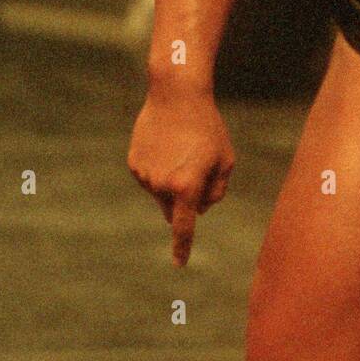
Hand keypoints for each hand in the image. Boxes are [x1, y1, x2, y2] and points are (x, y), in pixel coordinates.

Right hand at [127, 85, 234, 266]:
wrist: (176, 95)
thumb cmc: (208, 127)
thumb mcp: (226, 160)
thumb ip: (216, 191)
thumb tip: (199, 209)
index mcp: (187, 187)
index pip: (184, 227)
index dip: (182, 248)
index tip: (179, 264)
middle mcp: (161, 185)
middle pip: (174, 209)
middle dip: (185, 200)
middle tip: (196, 169)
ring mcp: (144, 175)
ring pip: (160, 193)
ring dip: (172, 181)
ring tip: (181, 149)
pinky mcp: (133, 163)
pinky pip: (149, 177)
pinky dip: (159, 168)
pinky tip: (166, 145)